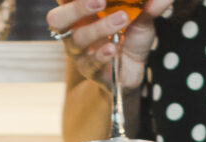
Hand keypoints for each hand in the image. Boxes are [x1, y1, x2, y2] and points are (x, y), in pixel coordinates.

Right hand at [49, 0, 174, 92]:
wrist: (133, 70)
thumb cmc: (130, 36)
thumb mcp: (141, 17)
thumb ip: (147, 5)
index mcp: (80, 11)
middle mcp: (74, 29)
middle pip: (58, 18)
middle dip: (76, 7)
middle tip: (100, 0)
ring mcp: (79, 52)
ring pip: (77, 40)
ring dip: (99, 28)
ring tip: (122, 19)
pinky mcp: (90, 71)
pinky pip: (89, 63)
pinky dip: (101, 55)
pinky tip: (113, 48)